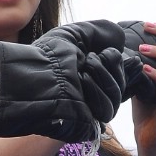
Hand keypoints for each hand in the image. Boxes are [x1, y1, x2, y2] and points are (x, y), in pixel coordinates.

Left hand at [0, 24, 130, 140]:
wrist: (33, 75)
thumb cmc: (49, 56)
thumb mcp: (73, 35)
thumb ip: (98, 32)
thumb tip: (120, 37)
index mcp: (92, 73)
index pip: (120, 71)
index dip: (117, 60)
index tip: (107, 52)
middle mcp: (93, 91)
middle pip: (121, 83)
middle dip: (111, 67)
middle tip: (91, 59)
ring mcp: (91, 108)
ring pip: (116, 96)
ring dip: (105, 77)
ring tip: (84, 69)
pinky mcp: (89, 123)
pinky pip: (107, 110)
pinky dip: (99, 93)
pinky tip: (83, 81)